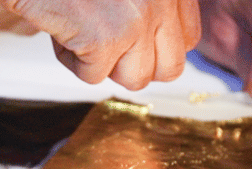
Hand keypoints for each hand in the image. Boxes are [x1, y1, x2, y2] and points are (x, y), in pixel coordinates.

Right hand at [0, 0, 200, 89]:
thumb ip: (152, 6)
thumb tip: (161, 52)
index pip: (189, 40)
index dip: (157, 49)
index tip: (133, 42)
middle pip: (169, 68)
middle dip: (134, 65)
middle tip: (107, 45)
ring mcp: (139, 18)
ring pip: (135, 78)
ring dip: (102, 64)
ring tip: (82, 30)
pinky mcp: (108, 37)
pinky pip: (94, 76)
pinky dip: (70, 59)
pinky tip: (62, 28)